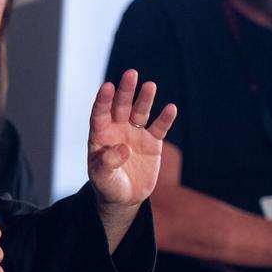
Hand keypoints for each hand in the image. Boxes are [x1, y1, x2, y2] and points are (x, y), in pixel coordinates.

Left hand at [87, 70, 176, 208]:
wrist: (125, 197)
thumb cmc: (108, 186)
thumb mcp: (102, 178)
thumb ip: (108, 163)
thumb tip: (122, 149)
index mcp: (100, 135)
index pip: (100, 114)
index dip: (103, 100)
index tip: (107, 86)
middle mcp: (117, 129)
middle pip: (121, 106)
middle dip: (125, 91)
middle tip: (131, 74)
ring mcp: (135, 133)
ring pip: (140, 112)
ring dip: (145, 99)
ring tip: (150, 86)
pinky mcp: (152, 142)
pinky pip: (159, 127)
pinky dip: (165, 118)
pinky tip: (171, 108)